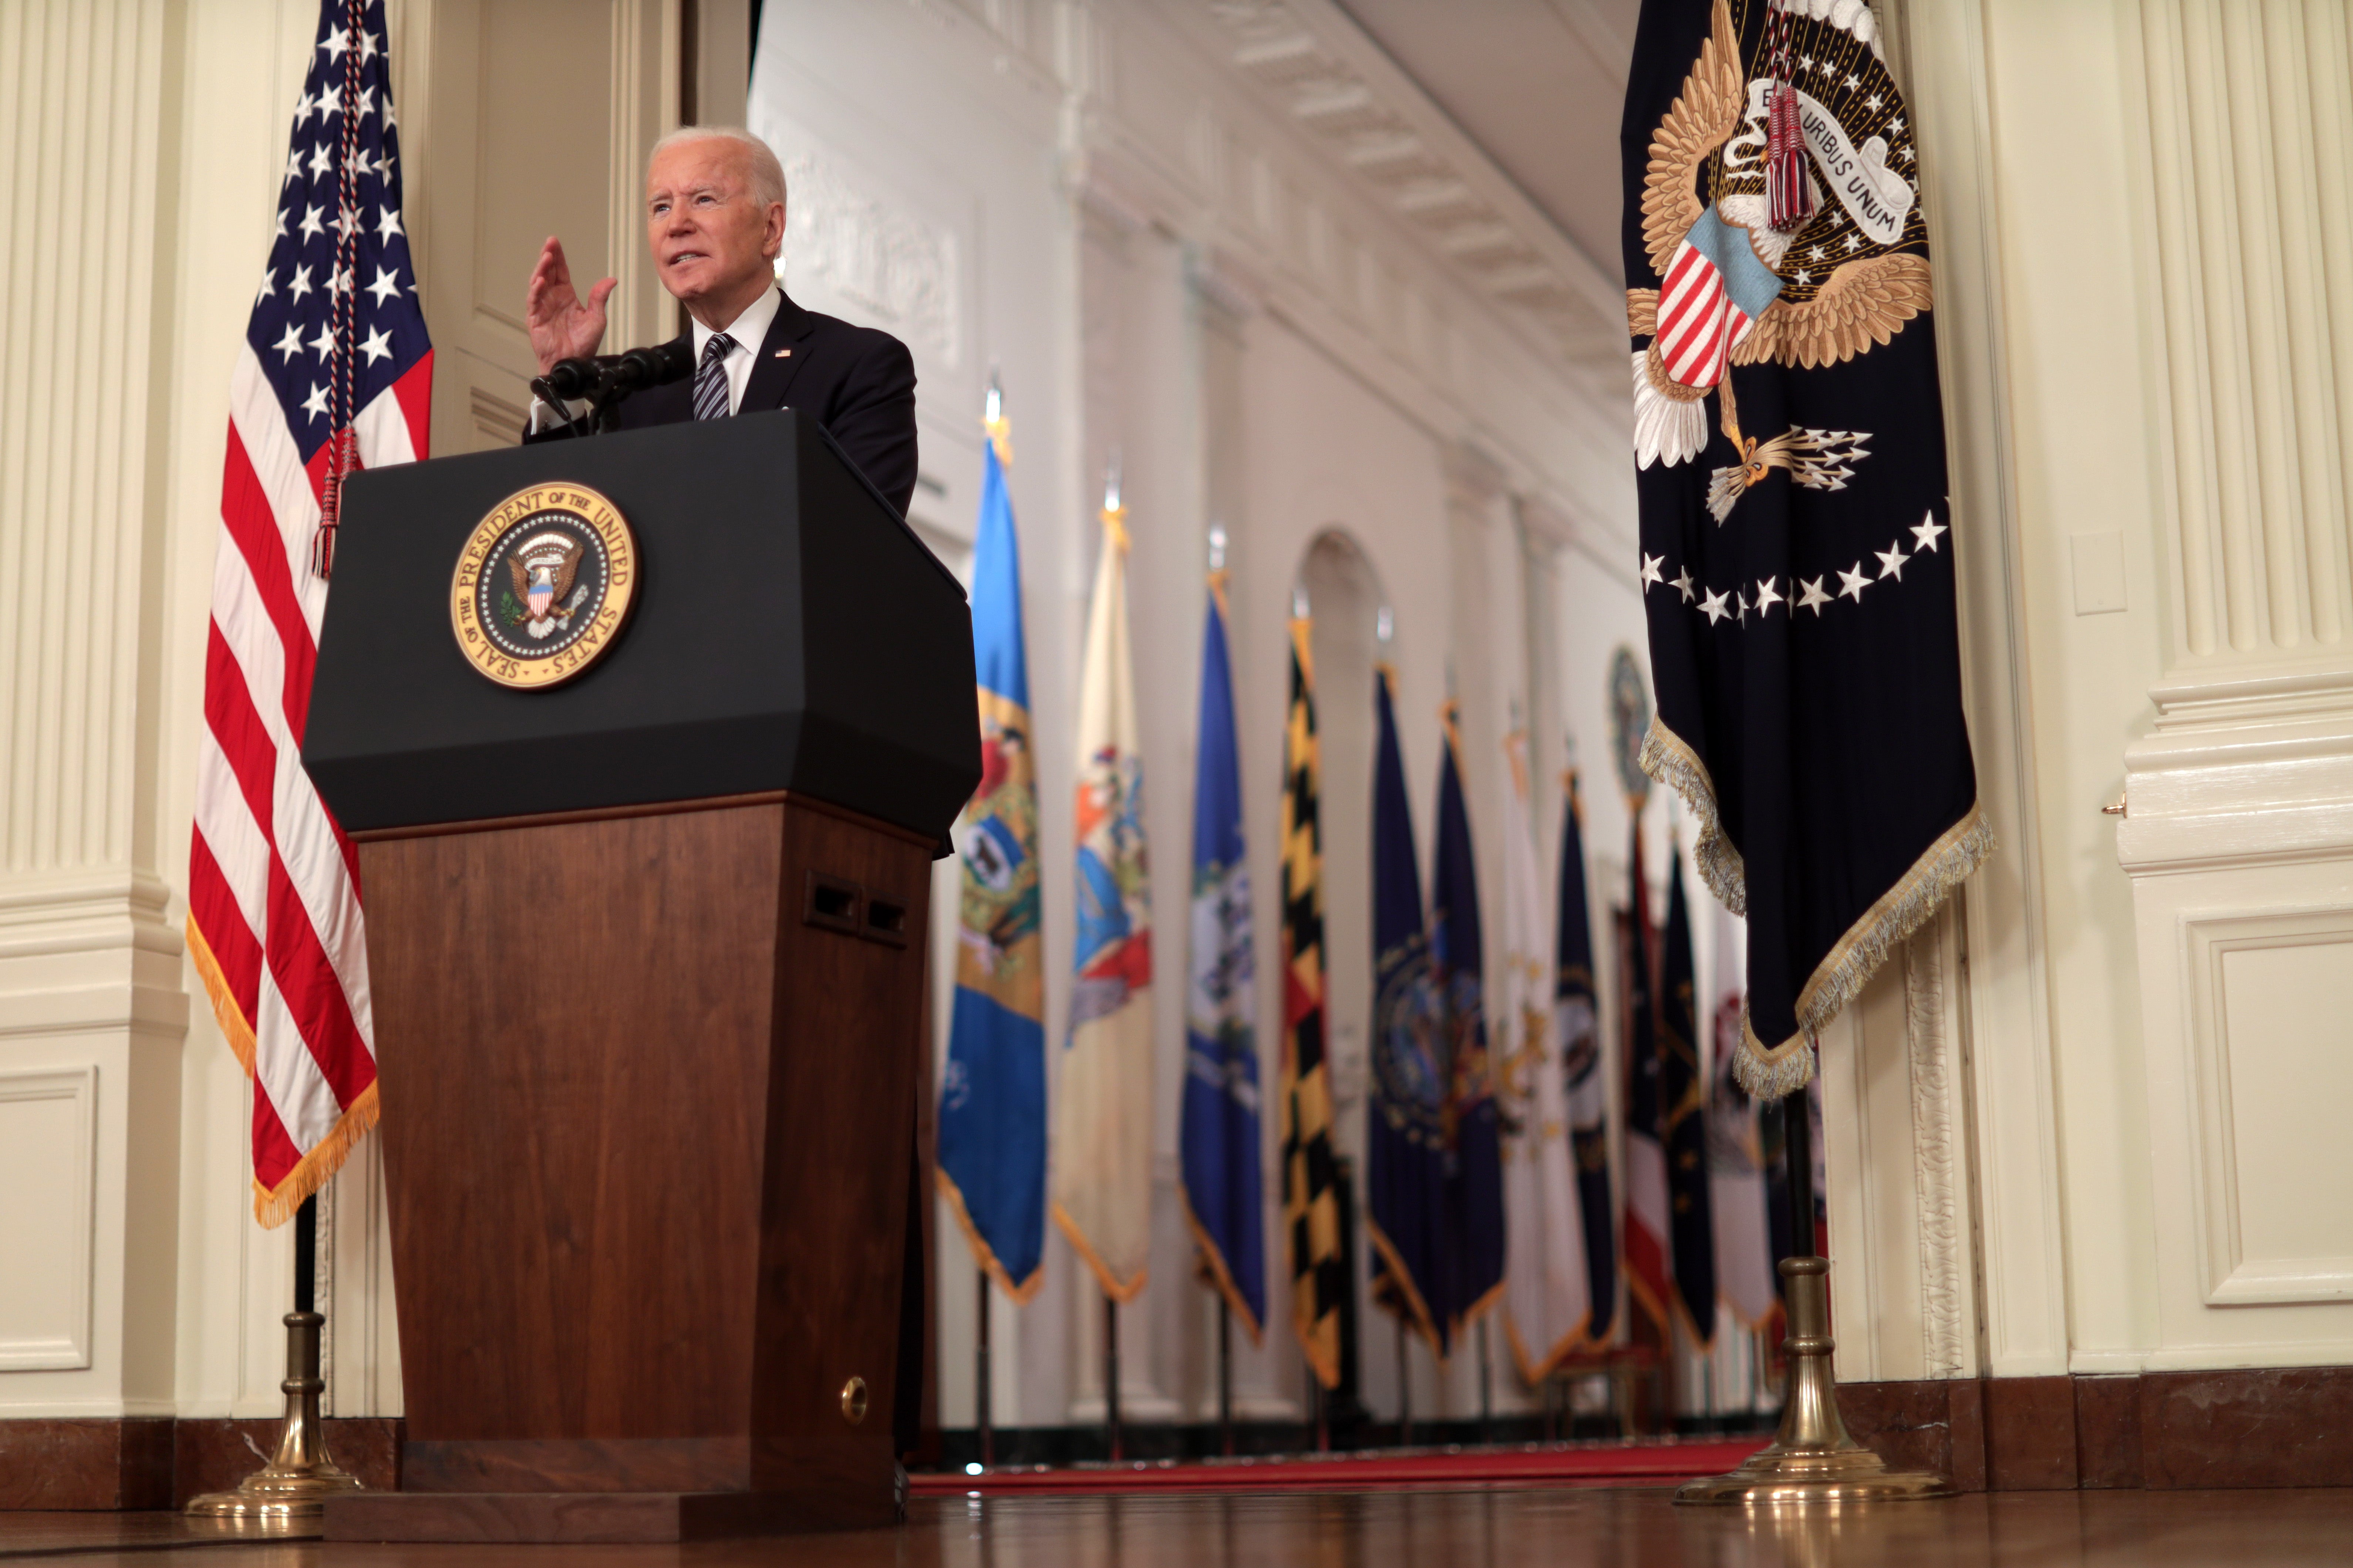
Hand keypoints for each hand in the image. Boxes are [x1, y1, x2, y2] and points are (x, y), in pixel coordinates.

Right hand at [524, 236, 616, 373]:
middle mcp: (552, 298)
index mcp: (566, 296)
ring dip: (541, 269)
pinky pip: (534, 301)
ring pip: (538, 283)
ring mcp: (542, 307)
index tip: (555, 242)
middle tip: (550, 242)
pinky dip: (536, 290)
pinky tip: (540, 281)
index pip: (561, 271)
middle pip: (548, 272)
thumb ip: (599, 298)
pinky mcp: (535, 318)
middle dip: (548, 256)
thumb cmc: (583, 344)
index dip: (558, 257)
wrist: (573, 363)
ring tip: (546, 257)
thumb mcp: (596, 318)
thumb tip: (611, 279)